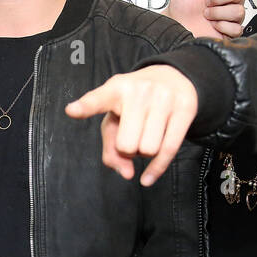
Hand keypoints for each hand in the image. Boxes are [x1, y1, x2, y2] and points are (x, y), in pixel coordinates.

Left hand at [65, 65, 196, 185]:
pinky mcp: (185, 109)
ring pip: (149, 150)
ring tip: (146, 136)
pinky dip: (157, 169)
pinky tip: (148, 178)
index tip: (71, 111)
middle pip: (127, 145)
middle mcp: (139, 91)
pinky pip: (169, 150)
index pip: (97, 100)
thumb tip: (127, 173)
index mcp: (115, 89)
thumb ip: (111, 149)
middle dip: (128, 149)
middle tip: (133, 135)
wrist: (173, 77)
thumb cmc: (134, 104)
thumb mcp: (115, 119)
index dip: (84, 107)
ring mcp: (164, 98)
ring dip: (145, 152)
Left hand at [166, 0, 244, 39]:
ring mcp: (230, 17)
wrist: (174, 26)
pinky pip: (236, 27)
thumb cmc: (181, 4)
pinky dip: (220, 26)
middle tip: (205, 3)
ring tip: (206, 15)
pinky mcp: (230, 32)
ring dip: (217, 13)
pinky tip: (212, 26)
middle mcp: (229, 0)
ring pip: (239, 10)